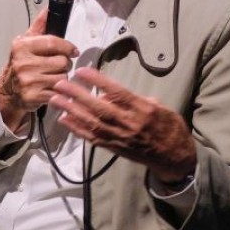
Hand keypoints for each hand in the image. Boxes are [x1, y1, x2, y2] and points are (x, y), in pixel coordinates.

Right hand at [0, 9, 78, 131]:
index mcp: (22, 46)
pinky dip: (59, 91)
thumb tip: (48, 8)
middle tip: (59, 66)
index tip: (73, 50)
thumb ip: (40, 25)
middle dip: (65, 64)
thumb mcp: (27, 41)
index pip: (53, 42)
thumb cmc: (22, 62)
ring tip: (54, 77)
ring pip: (62, 77)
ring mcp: (28, 81)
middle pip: (62, 62)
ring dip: (62, 78)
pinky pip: (58, 92)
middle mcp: (23, 63)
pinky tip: (51, 88)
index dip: (68, 46)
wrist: (8, 89)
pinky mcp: (33, 96)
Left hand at [50, 67, 196, 181]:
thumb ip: (136, 99)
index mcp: (143, 110)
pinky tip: (63, 120)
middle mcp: (129, 124)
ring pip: (91, 123)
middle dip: (77, 95)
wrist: (173, 157)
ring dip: (71, 111)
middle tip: (60, 84)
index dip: (99, 81)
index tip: (83, 71)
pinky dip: (76, 129)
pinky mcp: (114, 148)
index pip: (117, 93)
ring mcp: (120, 138)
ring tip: (55, 100)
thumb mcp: (160, 106)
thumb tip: (110, 95)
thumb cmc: (169, 127)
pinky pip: (92, 138)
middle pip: (99, 108)